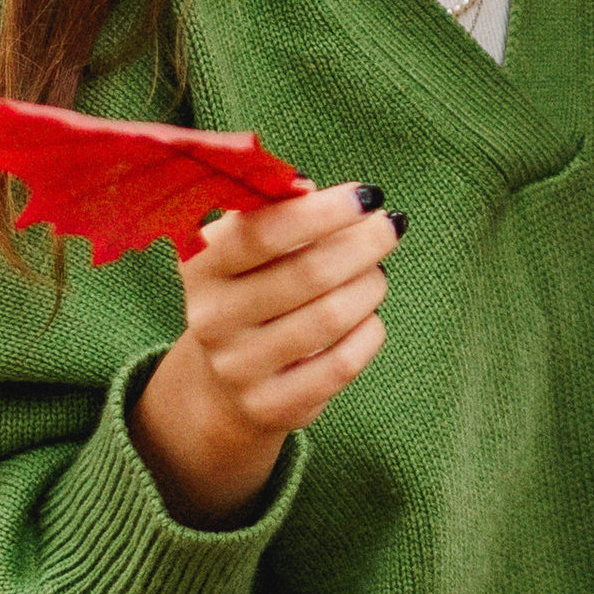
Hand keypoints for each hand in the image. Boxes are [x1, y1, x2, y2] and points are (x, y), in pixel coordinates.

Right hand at [131, 180, 400, 523]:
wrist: (223, 381)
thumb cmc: (252, 288)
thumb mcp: (246, 245)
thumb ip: (276, 210)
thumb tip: (309, 187)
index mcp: (202, 266)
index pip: (265, 232)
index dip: (325, 211)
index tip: (368, 196)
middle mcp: (212, 319)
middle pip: (308, 274)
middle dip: (363, 244)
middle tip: (390, 227)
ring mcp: (239, 368)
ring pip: (330, 318)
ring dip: (370, 286)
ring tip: (378, 273)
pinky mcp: (271, 406)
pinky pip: (342, 364)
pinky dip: (369, 333)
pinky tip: (370, 317)